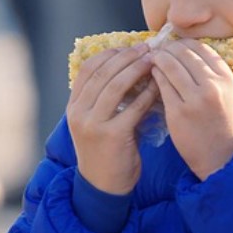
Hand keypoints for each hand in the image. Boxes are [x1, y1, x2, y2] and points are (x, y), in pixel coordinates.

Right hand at [66, 44, 158, 194]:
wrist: (104, 186)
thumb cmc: (107, 151)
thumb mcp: (98, 122)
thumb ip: (106, 99)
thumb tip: (131, 68)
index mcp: (74, 106)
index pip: (87, 69)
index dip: (109, 54)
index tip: (129, 46)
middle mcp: (79, 113)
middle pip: (102, 73)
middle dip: (126, 57)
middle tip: (146, 47)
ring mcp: (93, 124)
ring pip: (114, 86)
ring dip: (136, 69)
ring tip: (153, 60)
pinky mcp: (111, 136)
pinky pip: (132, 108)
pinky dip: (146, 94)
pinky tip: (158, 85)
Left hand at [149, 39, 232, 179]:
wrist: (222, 156)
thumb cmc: (223, 124)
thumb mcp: (228, 94)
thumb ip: (213, 74)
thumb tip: (189, 51)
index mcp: (226, 78)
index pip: (202, 48)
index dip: (184, 43)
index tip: (175, 45)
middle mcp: (212, 86)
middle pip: (184, 53)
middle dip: (168, 48)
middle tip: (159, 50)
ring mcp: (194, 99)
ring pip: (170, 66)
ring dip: (158, 59)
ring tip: (152, 59)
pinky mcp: (178, 112)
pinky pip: (162, 85)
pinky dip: (155, 75)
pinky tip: (152, 75)